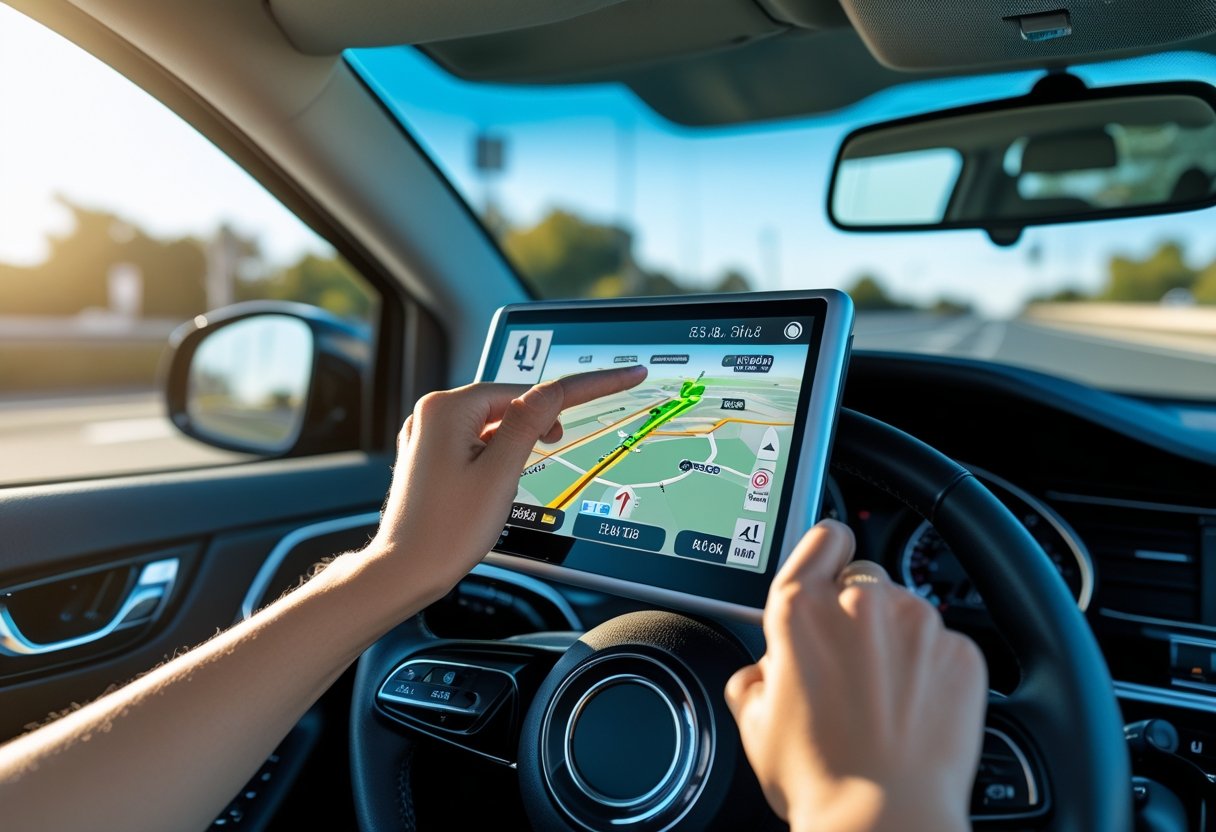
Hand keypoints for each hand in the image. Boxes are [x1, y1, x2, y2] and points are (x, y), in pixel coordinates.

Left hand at [370, 365, 646, 602]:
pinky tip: (495, 483)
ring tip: (508, 484)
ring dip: (515, 446)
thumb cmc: (447, 530)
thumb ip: (529, 425)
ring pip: (493, 426)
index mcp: (449, 408)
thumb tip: (553, 391)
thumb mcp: (501, 474)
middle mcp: (433, 413)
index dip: (584, 386)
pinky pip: (475, 442)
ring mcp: (428, 435)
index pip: (531, 390)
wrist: (405, 571)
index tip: (626, 375)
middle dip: (538, 425)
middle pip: (509, 404)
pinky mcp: (430, 456)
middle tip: (556, 449)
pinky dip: (496, 457)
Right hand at [725, 520, 986, 831]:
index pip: (823, 537)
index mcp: (800, 610)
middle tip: (849, 667)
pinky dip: (932, 669)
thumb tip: (768, 666)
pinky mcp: (961, 652)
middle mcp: (859, 604)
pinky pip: (943, 645)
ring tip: (884, 699)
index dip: (826, 552)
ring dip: (895, 641)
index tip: (829, 568)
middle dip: (855, 613)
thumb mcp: (753, 722)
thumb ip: (755, 673)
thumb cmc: (818, 777)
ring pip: (905, 612)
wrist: (884, 819)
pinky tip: (915, 710)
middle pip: (863, 578)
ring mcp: (917, 624)